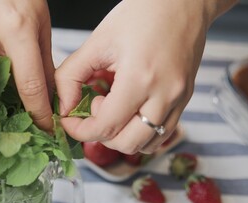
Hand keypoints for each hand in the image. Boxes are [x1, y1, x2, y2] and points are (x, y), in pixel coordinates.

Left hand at [55, 0, 236, 153]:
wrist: (184, 1)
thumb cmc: (142, 13)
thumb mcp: (98, 41)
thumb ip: (72, 75)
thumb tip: (62, 105)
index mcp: (140, 78)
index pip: (106, 126)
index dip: (80, 130)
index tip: (69, 122)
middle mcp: (164, 95)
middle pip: (126, 143)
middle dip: (100, 135)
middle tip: (91, 110)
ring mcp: (179, 100)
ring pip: (147, 144)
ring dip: (121, 137)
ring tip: (113, 108)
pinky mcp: (185, 100)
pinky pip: (162, 133)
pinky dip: (140, 132)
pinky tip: (129, 111)